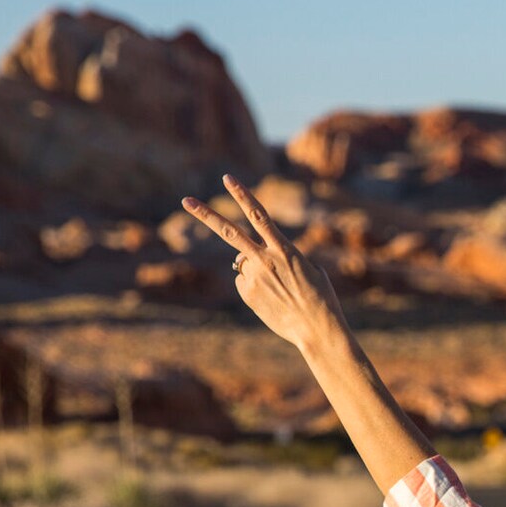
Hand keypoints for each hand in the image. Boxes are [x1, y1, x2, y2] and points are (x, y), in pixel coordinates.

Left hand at [181, 175, 343, 352]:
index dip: (243, 195)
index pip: (259, 216)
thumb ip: (278, 256)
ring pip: (242, 262)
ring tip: (278, 286)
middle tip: (185, 200)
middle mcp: (265, 260)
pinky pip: (244, 282)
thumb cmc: (320, 297)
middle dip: (206, 215)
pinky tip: (271, 298)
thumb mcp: (307, 268)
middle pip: (230, 232)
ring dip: (254, 267)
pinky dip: (254, 287)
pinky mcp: (247, 294)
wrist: (317, 328)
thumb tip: (249, 261)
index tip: (227, 179)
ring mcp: (254, 278)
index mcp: (285, 249)